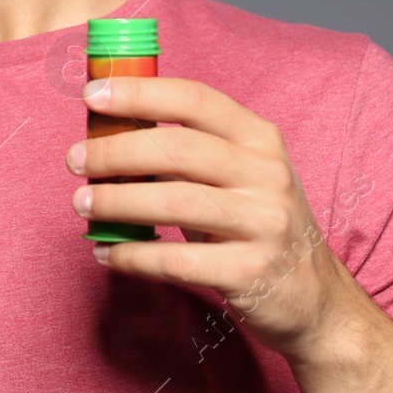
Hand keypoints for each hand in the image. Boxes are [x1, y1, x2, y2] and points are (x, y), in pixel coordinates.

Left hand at [66, 76, 352, 359]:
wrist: (315, 299)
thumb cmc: (257, 224)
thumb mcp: (240, 175)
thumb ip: (189, 150)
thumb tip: (110, 129)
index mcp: (260, 139)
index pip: (194, 100)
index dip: (140, 93)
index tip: (92, 96)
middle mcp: (267, 175)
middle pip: (177, 150)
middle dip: (116, 152)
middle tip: (76, 159)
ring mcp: (264, 224)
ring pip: (174, 202)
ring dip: (117, 201)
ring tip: (83, 204)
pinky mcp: (251, 272)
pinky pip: (176, 261)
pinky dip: (133, 256)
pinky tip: (108, 253)